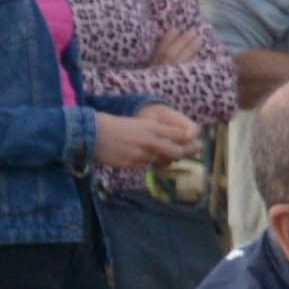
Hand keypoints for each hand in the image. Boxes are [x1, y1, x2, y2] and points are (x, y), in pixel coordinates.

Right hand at [86, 103, 203, 179]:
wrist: (91, 134)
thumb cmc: (114, 125)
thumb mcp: (138, 122)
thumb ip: (155, 131)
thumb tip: (173, 138)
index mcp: (150, 127)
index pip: (179, 135)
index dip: (190, 140)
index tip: (197, 142)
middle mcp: (148, 141)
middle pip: (177, 151)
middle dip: (188, 152)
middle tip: (195, 151)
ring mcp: (140, 155)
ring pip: (162, 161)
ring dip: (168, 159)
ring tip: (172, 155)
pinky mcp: (131, 164)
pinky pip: (145, 165)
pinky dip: (148, 162)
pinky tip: (147, 157)